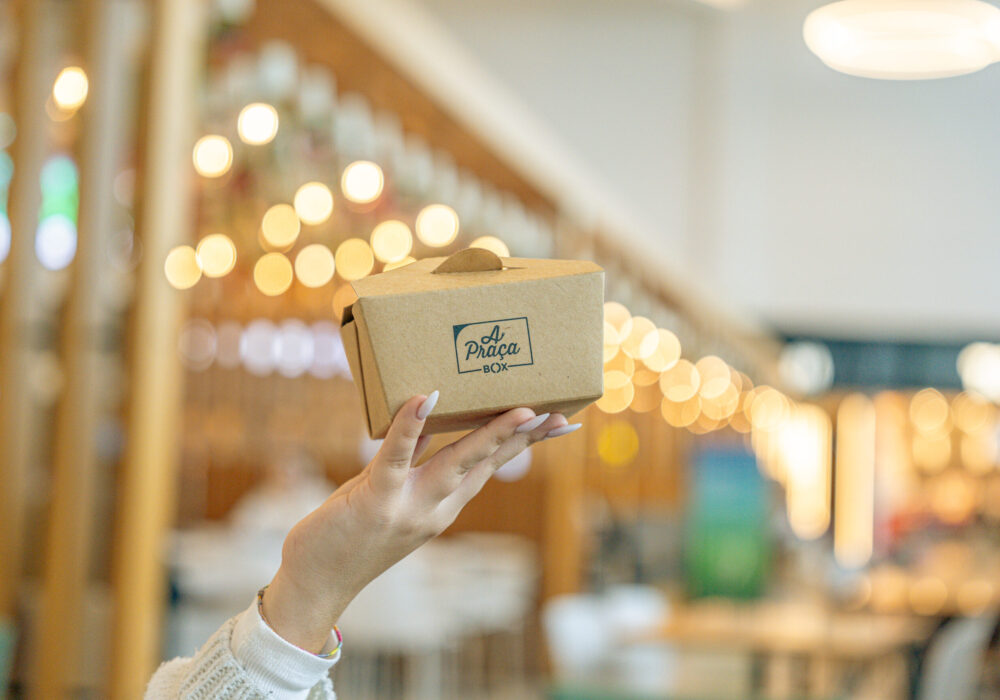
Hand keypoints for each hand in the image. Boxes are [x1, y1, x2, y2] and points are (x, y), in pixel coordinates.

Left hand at [262, 392, 578, 652]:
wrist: (315, 584)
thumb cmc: (346, 534)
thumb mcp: (386, 495)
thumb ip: (409, 460)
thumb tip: (428, 413)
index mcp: (441, 507)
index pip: (489, 467)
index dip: (522, 443)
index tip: (556, 423)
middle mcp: (435, 510)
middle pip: (486, 465)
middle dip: (524, 438)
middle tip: (560, 414)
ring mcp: (409, 507)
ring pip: (457, 463)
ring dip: (491, 435)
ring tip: (521, 410)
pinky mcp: (376, 501)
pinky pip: (397, 457)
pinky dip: (412, 426)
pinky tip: (426, 398)